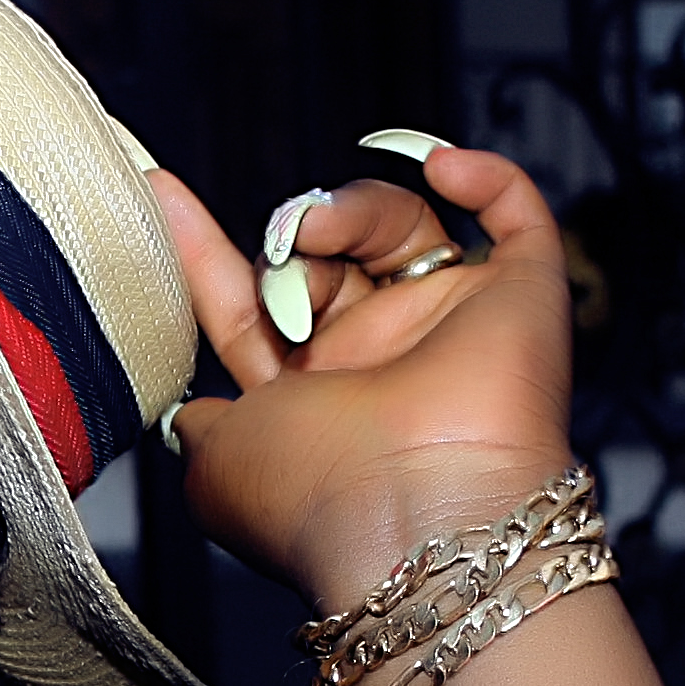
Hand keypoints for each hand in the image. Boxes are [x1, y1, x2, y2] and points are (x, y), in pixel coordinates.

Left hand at [144, 144, 576, 609]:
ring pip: (400, 223)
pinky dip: (484, 177)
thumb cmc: (314, 499)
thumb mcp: (213, 463)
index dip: (207, 252)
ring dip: (351, 211)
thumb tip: (188, 411)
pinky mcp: (521, 300)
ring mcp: (451, 327)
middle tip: (283, 260)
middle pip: (326, 255)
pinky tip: (439, 166)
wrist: (414, 519)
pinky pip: (517, 216)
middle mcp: (379, 361)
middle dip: (290, 242)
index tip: (163, 192)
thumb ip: (197, 423)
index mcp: (307, 396)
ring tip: (321, 234)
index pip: (252, 305)